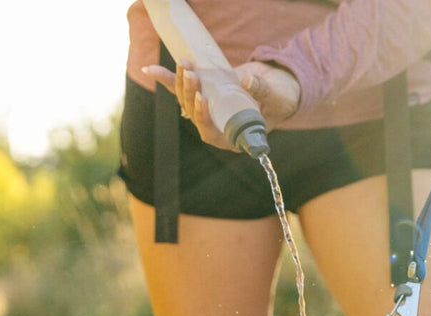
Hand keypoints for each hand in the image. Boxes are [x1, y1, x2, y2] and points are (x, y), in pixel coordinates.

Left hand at [143, 61, 299, 151]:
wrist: (277, 87)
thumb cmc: (280, 98)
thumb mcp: (276, 96)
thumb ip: (263, 91)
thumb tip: (249, 82)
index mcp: (232, 137)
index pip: (210, 132)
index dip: (203, 118)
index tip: (202, 99)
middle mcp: (216, 127)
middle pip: (194, 114)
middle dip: (189, 93)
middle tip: (192, 73)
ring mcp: (208, 111)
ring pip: (186, 100)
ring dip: (180, 82)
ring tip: (183, 63)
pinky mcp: (202, 95)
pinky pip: (182, 89)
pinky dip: (167, 79)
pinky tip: (150, 70)